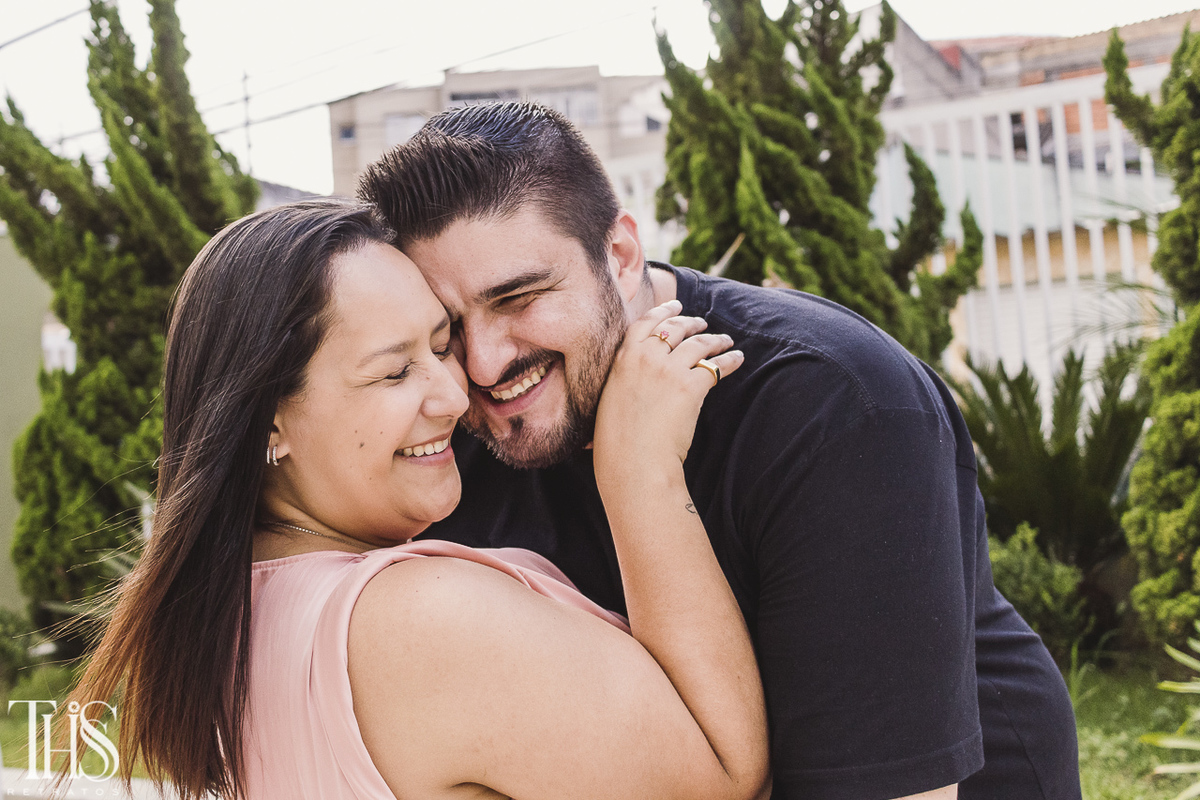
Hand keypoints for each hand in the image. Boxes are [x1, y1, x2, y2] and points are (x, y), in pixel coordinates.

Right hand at [594, 300, 742, 477]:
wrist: (633, 463)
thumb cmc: (618, 442)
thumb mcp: (611, 400)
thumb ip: (623, 381)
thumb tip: (632, 382)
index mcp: (622, 359)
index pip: (645, 323)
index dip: (664, 311)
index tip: (676, 305)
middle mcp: (645, 358)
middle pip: (675, 328)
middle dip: (692, 323)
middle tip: (703, 324)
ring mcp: (668, 370)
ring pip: (698, 343)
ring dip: (715, 340)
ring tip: (725, 341)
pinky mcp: (690, 386)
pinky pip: (716, 366)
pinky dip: (730, 360)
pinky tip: (738, 359)